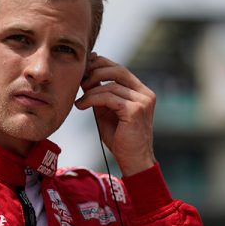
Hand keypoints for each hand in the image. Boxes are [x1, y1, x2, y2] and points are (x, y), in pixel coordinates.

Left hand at [75, 54, 156, 176]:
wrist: (133, 161)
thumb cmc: (120, 138)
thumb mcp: (107, 111)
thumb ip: (100, 94)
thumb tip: (85, 77)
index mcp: (140, 91)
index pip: (119, 69)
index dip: (101, 64)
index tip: (84, 68)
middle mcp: (145, 94)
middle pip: (118, 71)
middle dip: (95, 72)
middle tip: (79, 81)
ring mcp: (142, 101)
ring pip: (110, 86)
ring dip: (90, 91)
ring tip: (79, 101)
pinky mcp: (135, 110)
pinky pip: (109, 98)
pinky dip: (92, 99)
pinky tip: (81, 106)